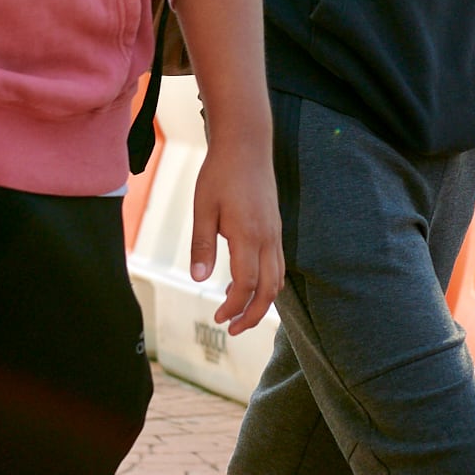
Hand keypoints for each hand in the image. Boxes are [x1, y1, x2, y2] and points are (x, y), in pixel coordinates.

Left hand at [187, 131, 282, 333]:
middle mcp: (267, 238)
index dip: (234, 306)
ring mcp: (275, 233)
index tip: (218, 316)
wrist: (246, 145)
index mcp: (248, 235)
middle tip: (233, 330)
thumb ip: (202, 246)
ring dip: (262, 301)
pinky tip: (246, 284)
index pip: (246, 284)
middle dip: (253, 315)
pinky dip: (266, 283)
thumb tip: (197, 279)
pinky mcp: (275, 228)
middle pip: (269, 290)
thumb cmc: (220, 174)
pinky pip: (277, 265)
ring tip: (239, 312)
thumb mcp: (203, 209)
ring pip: (277, 279)